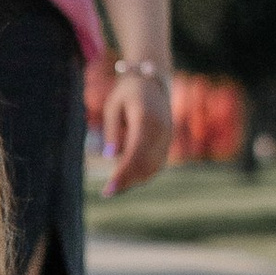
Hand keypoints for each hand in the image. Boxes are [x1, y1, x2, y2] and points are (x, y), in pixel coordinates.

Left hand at [103, 65, 173, 193]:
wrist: (153, 81)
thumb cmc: (128, 93)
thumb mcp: (113, 106)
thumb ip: (111, 131)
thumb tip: (110, 156)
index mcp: (146, 119)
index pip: (135, 154)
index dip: (122, 174)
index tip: (108, 188)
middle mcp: (161, 130)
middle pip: (145, 164)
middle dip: (126, 181)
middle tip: (107, 193)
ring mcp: (168, 137)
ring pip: (153, 167)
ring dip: (135, 180)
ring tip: (115, 188)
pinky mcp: (168, 142)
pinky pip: (157, 164)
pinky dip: (143, 174)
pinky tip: (127, 180)